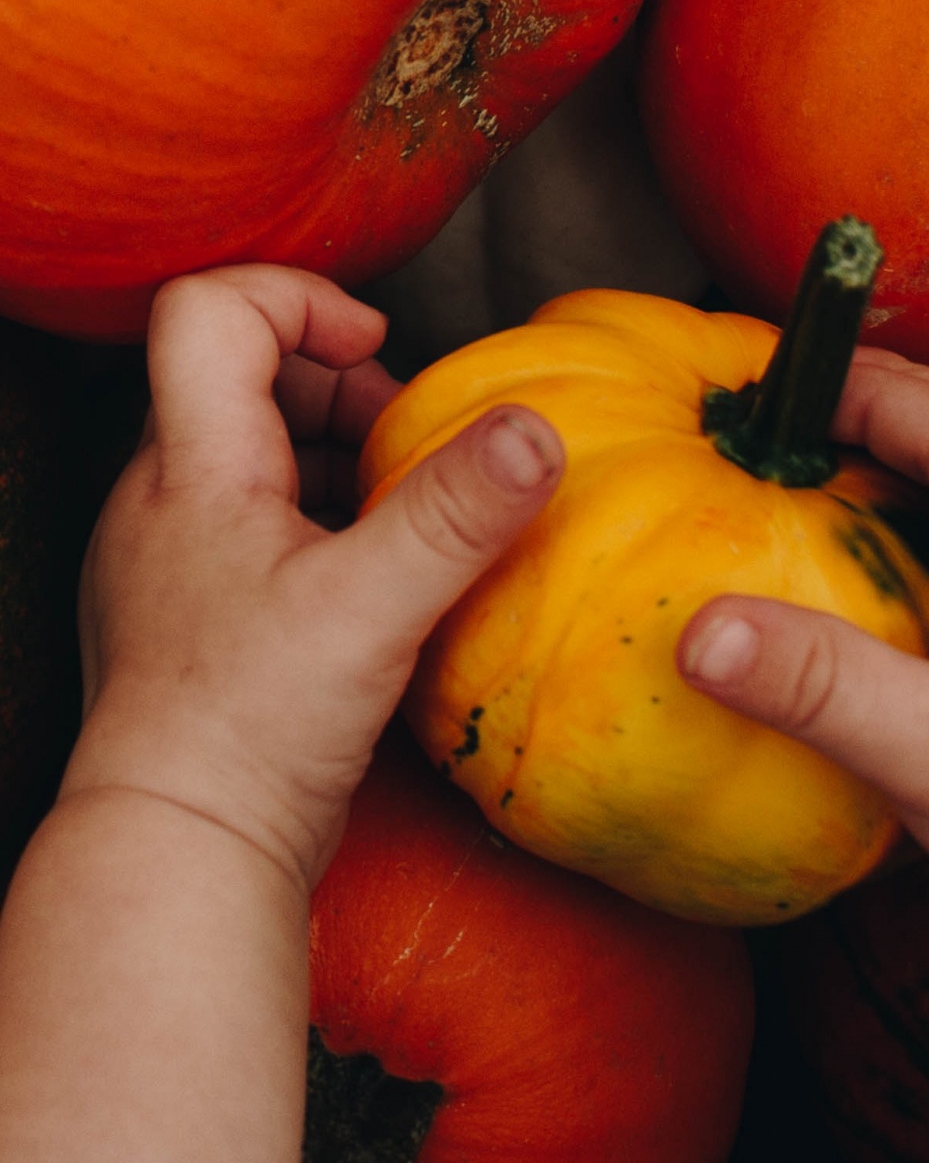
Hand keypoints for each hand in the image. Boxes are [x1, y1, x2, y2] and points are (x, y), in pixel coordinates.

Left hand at [68, 264, 563, 889]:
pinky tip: (370, 584)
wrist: (174, 862)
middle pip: (237, 374)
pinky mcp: (186, 621)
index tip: (376, 353)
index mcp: (191, 466)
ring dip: (330, 458)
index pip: (210, 308)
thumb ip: (457, 512)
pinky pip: (248, 528)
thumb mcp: (373, 608)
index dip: (299, 300)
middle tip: (405, 446)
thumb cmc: (248, 732)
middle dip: (336, 387)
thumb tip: (534, 427)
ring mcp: (164, 563)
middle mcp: (160, 500)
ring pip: (246, 455)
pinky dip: (313, 525)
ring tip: (401, 513)